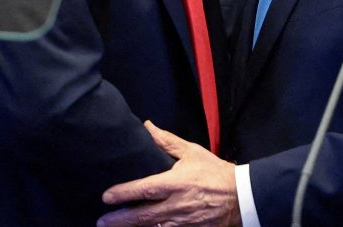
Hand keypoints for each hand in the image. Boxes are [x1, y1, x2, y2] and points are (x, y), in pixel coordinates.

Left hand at [97, 121, 240, 226]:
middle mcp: (178, 204)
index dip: (124, 193)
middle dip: (121, 219)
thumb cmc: (215, 172)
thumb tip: (147, 126)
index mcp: (177, 182)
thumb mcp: (192, 152)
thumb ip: (166, 142)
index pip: (145, 189)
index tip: (107, 196)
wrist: (241, 196)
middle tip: (101, 221)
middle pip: (144, 215)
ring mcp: (183, 221)